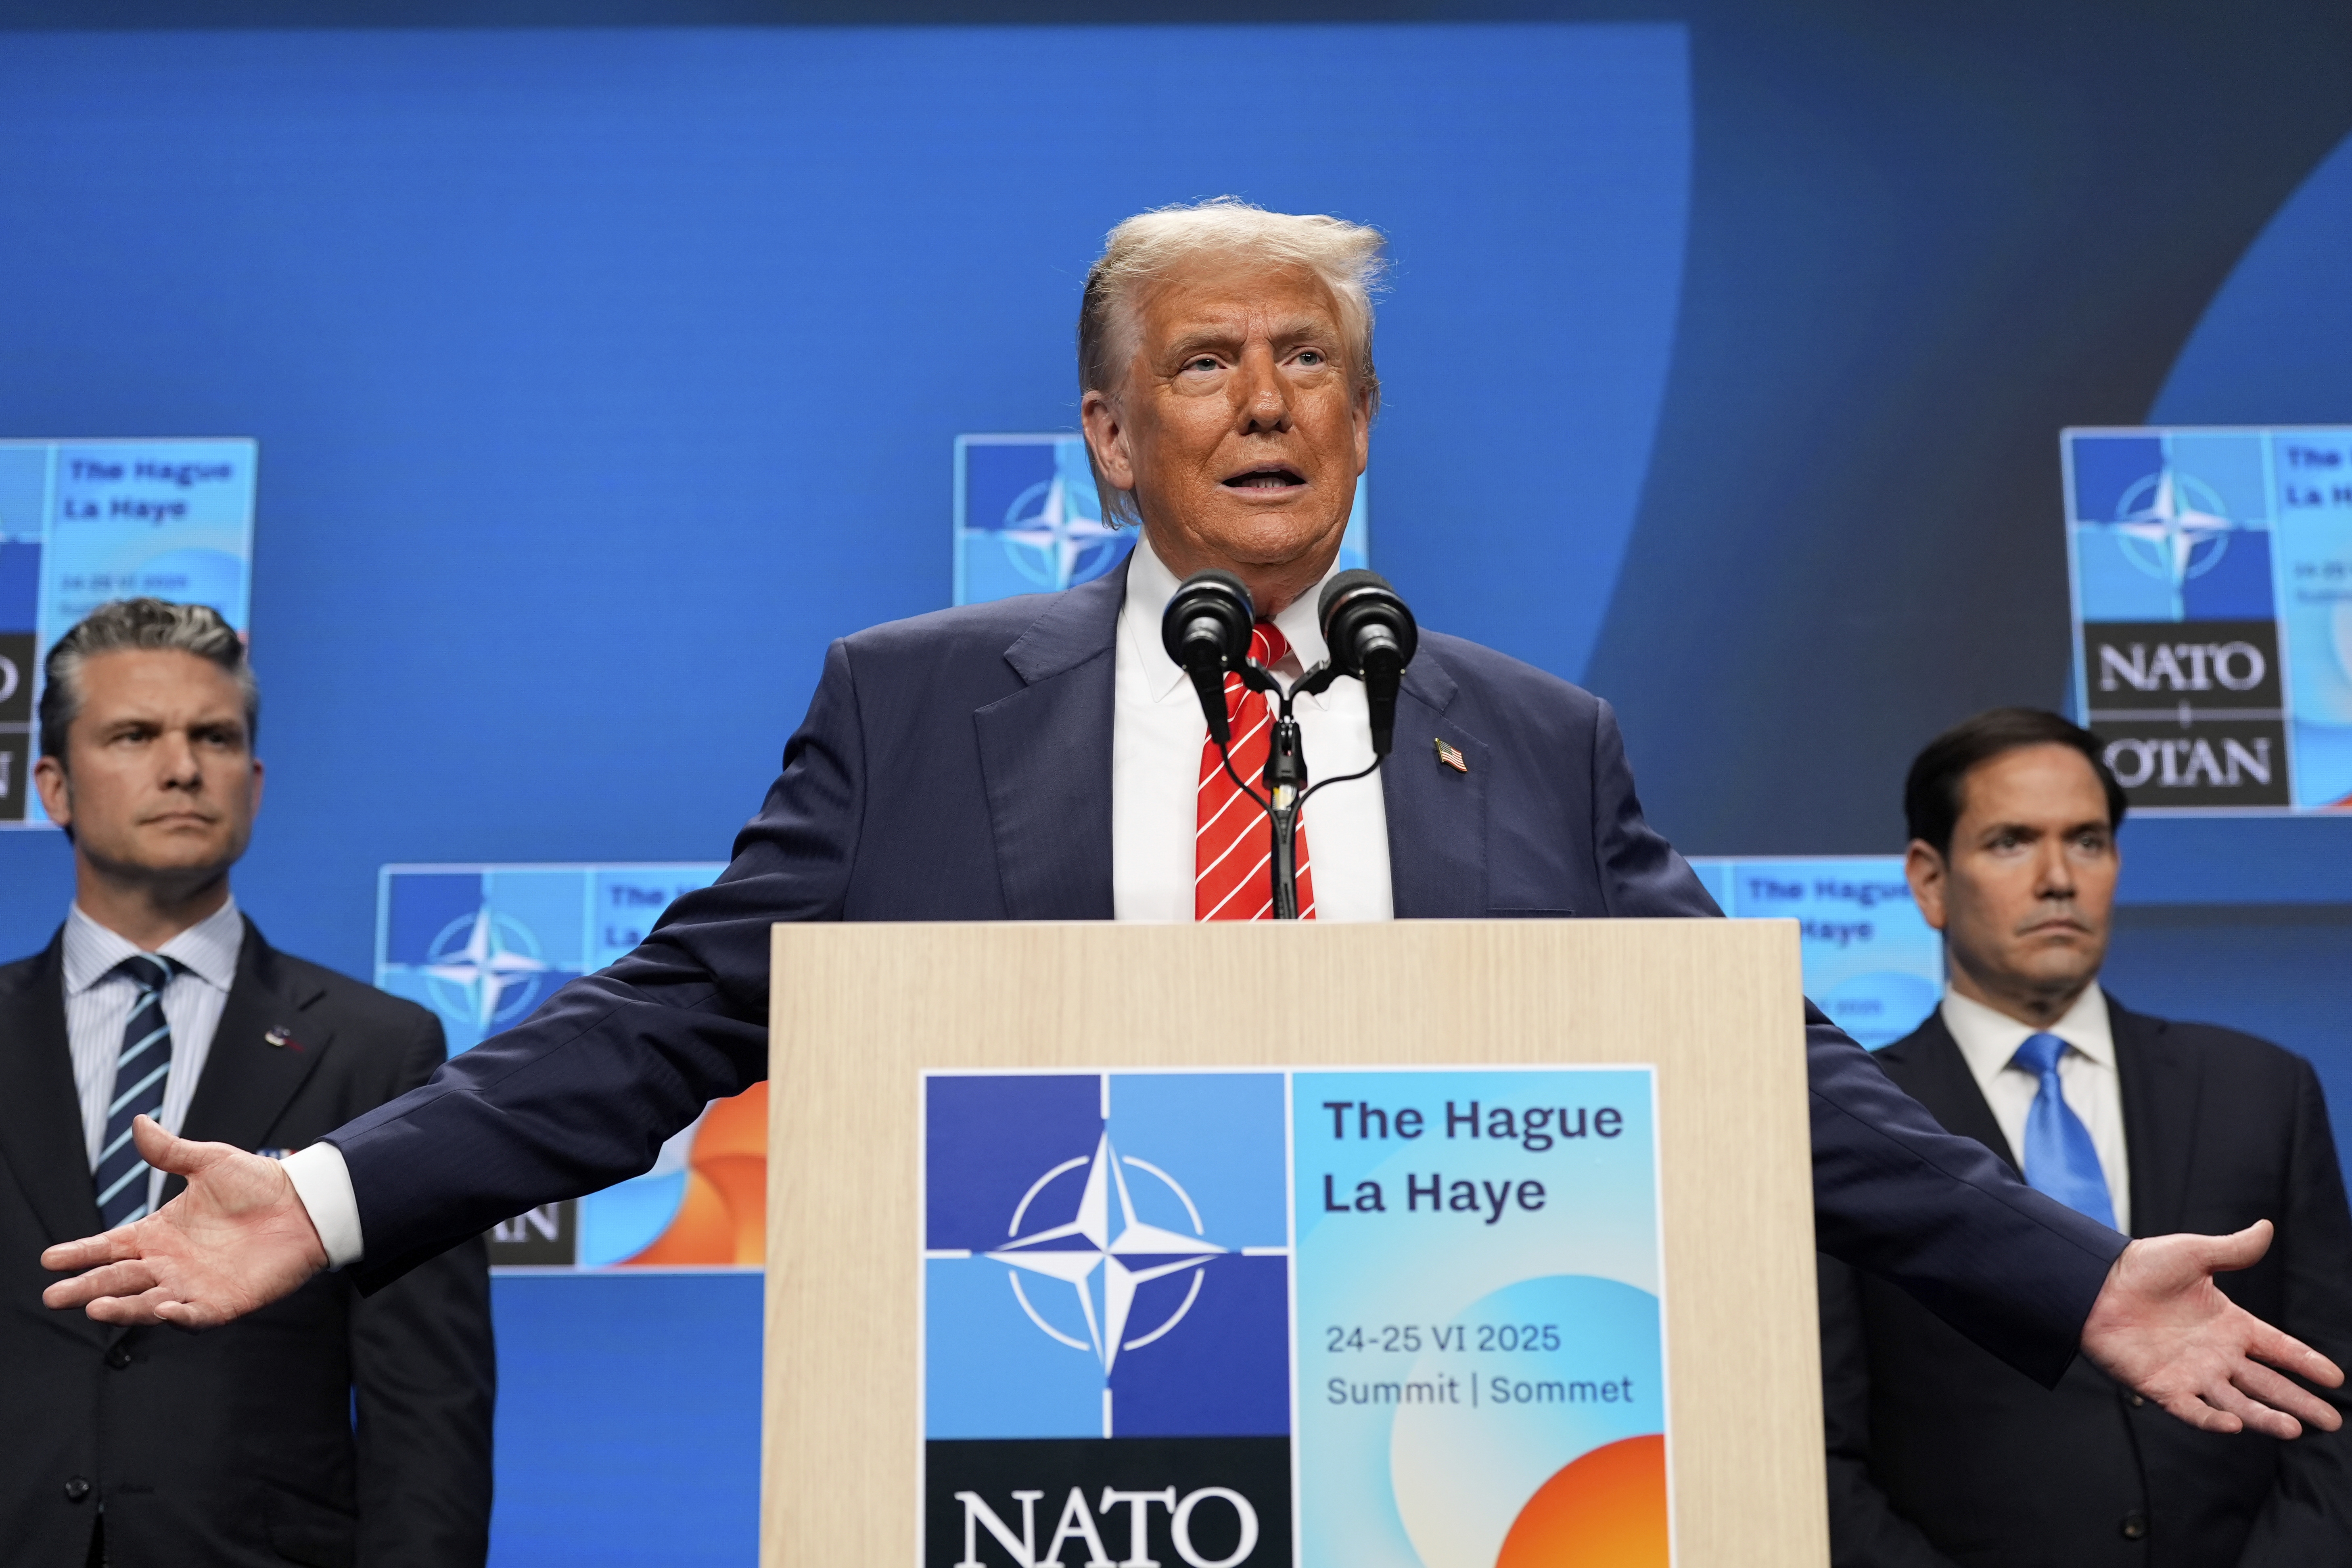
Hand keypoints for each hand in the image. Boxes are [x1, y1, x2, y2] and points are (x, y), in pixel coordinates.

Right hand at [41, 1116, 327, 1328]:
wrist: (305, 1204)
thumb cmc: (259, 1184)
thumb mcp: (210, 1162)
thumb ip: (172, 1152)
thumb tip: (139, 1123)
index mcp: (160, 1233)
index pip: (110, 1246)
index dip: (81, 1253)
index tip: (50, 1259)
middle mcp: (170, 1263)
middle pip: (118, 1279)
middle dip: (86, 1287)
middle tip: (54, 1295)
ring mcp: (193, 1285)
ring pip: (146, 1302)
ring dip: (122, 1307)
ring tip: (94, 1308)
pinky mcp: (222, 1302)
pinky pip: (194, 1316)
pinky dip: (178, 1316)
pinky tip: (162, 1309)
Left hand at [2080, 1221, 2343, 1437]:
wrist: (2093, 1283)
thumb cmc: (2141, 1266)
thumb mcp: (2193, 1254)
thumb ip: (2232, 1249)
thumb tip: (2266, 1227)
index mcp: (2230, 1324)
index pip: (2279, 1347)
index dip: (2306, 1362)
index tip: (2336, 1377)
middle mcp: (2217, 1354)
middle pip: (2268, 1384)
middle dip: (2300, 1402)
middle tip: (2332, 1420)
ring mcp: (2191, 1373)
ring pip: (2237, 1403)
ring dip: (2265, 1417)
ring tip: (2295, 1428)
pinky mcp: (2162, 1386)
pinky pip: (2192, 1410)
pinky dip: (2211, 1420)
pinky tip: (2234, 1425)